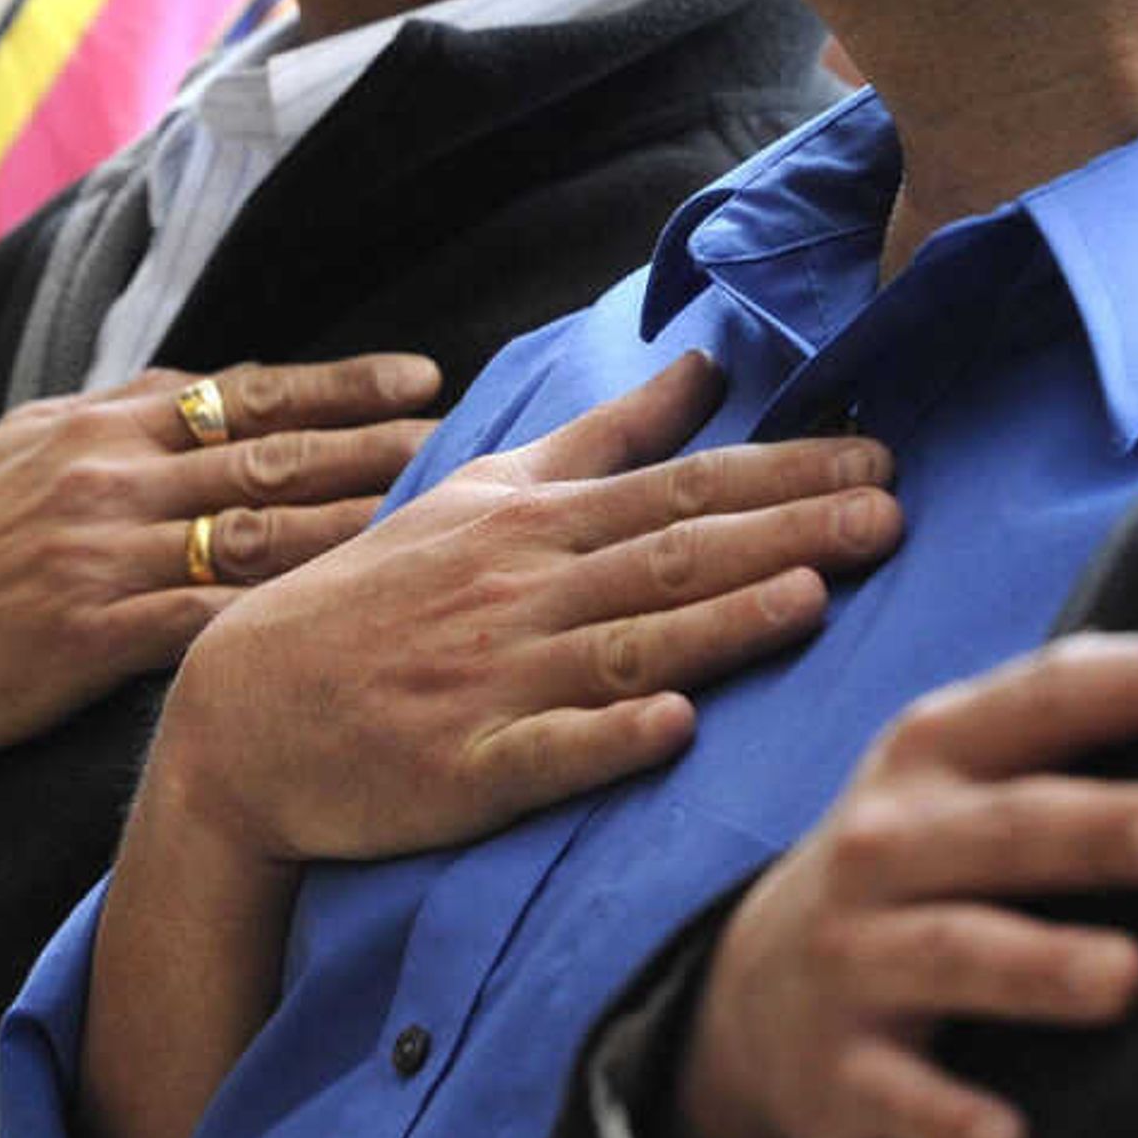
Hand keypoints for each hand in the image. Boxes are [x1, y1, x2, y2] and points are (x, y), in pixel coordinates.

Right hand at [0, 354, 444, 799]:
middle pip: (266, 453)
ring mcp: (104, 554)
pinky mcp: (96, 632)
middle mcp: (109, 477)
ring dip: (349, 522)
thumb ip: (120, 416)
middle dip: (371, 442)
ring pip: (253, 532)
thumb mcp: (25, 448)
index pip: (243, 392)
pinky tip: (348, 612)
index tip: (420, 376)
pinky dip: (283, 611)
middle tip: (456, 438)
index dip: (339, 384)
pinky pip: (210, 617)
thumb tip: (205, 387)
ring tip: (429, 517)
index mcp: (100, 425)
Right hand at [147, 352, 900, 871]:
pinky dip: (607, 738)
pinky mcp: (467, 770)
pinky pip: (546, 754)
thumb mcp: (483, 495)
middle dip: (784, 534)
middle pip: (671, 558)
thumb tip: (706, 367)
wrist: (246, 713)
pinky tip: (674, 730)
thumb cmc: (378, 598)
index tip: (878, 456)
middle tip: (892, 518)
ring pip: (625, 646)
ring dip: (718, 624)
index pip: (680, 490)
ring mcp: (496, 682)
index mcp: (533, 526)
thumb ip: (604, 437)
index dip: (783, 475)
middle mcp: (523, 595)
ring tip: (811, 600)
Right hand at [676, 633, 1137, 1137]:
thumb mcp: (961, 776)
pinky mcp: (843, 1069)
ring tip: (1125, 977)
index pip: (1036, 701)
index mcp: (932, 755)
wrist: (757, 992)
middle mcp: (888, 845)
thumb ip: (1066, 725)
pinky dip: (949, 1120)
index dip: (1125, 685)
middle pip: (1002, 830)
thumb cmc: (918, 861)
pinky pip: (900, 1097)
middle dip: (1094, 829)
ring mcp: (858, 956)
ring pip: (955, 953)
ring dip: (1038, 967)